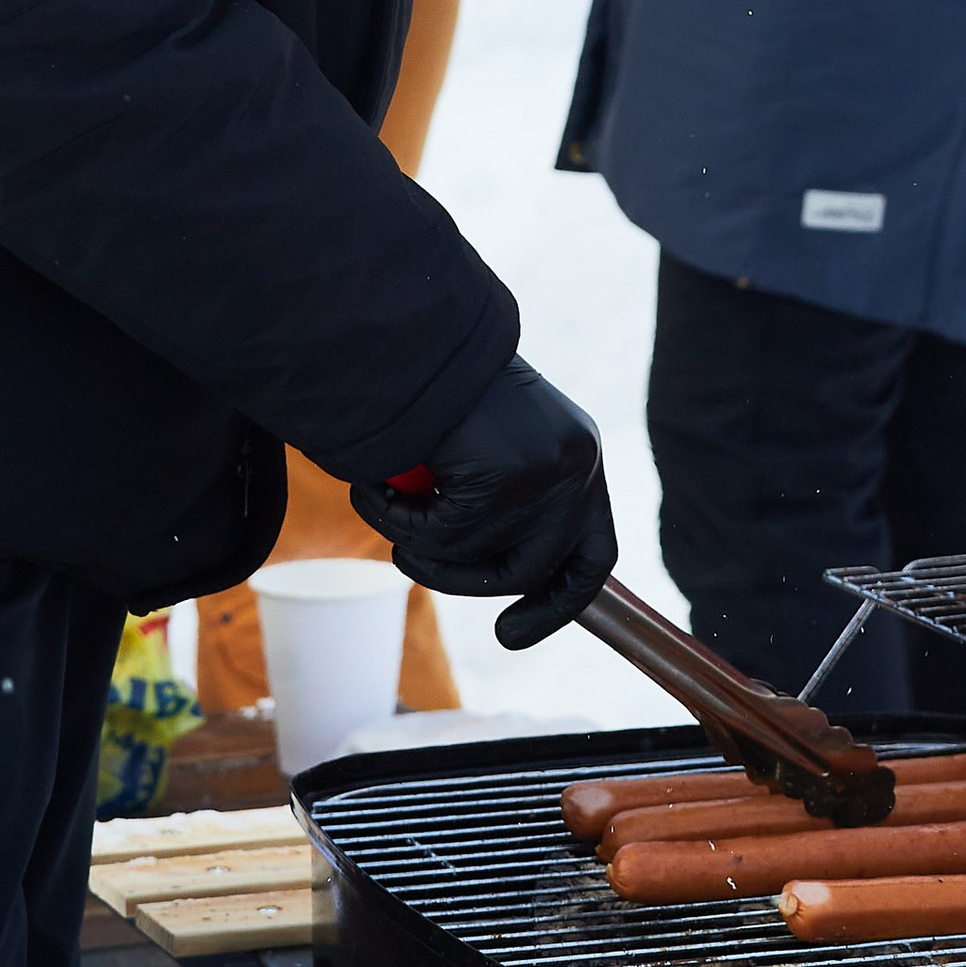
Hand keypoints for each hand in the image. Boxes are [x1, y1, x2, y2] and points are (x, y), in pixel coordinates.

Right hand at [349, 358, 618, 649]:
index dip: (558, 602)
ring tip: (381, 504)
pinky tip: (372, 488)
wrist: (418, 332)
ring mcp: (548, 475)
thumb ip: (501, 499)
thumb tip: (499, 579)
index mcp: (579, 456)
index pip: (594, 555)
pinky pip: (443, 535)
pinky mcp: (506, 478)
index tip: (509, 634)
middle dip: (468, 584)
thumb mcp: (489, 443)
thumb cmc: (440, 383)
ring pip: (481, 557)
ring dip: (420, 547)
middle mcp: (578, 467)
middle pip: (534, 569)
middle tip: (410, 564)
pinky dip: (397, 520)